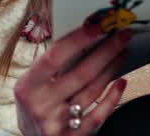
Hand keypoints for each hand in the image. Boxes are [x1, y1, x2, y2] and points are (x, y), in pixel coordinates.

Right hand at [14, 24, 130, 135]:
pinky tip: (121, 82)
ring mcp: (57, 123)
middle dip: (106, 51)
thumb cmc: (35, 104)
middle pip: (81, 74)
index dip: (77, 40)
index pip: (54, 58)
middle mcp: (40, 105)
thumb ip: (52, 66)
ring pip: (92, 92)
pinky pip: (98, 116)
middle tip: (122, 35)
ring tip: (122, 53)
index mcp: (28, 87)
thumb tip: (84, 35)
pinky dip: (112, 98)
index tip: (98, 26)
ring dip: (112, 69)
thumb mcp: (33, 85)